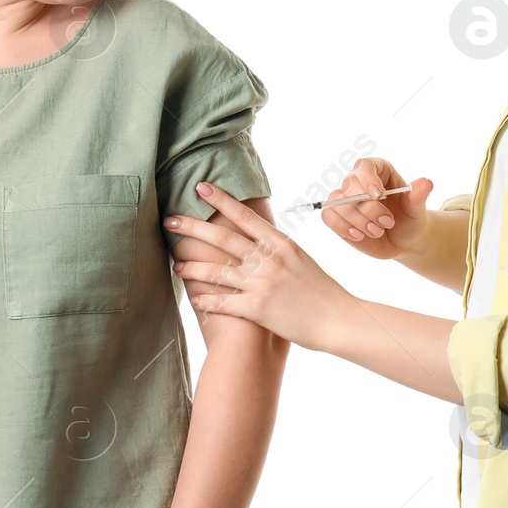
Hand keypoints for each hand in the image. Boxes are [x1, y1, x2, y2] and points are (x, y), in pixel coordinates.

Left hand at [166, 181, 353, 348]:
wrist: (338, 319)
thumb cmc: (322, 291)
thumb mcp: (301, 260)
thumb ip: (277, 249)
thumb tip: (260, 239)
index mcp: (280, 243)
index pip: (244, 216)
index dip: (220, 200)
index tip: (200, 188)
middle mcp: (269, 259)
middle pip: (222, 237)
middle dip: (192, 227)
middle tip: (170, 221)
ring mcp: (262, 283)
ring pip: (217, 270)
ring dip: (192, 267)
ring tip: (176, 265)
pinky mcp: (258, 309)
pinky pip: (223, 302)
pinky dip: (206, 300)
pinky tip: (194, 299)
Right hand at [320, 159, 433, 261]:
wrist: (403, 240)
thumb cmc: (410, 220)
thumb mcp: (417, 209)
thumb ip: (418, 196)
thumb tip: (426, 182)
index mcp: (379, 171)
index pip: (364, 166)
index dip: (367, 179)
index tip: (378, 195)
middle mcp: (358, 181)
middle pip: (351, 187)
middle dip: (368, 209)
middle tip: (387, 223)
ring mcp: (345, 198)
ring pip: (339, 203)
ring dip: (358, 221)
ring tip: (378, 231)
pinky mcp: (337, 215)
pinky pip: (328, 216)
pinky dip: (342, 227)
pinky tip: (359, 235)